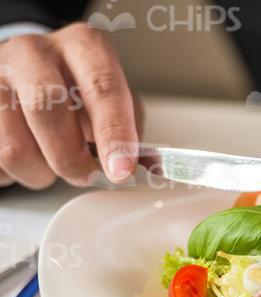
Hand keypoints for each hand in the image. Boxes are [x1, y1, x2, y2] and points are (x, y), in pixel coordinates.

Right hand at [0, 22, 139, 188]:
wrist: (26, 78)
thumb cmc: (78, 94)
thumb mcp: (111, 102)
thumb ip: (127, 129)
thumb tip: (133, 165)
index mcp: (82, 46)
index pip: (102, 87)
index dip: (114, 133)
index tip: (121, 170)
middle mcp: (35, 51)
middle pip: (48, 109)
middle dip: (72, 158)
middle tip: (86, 175)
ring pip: (16, 147)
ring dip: (41, 172)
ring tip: (51, 161)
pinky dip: (17, 172)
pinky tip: (29, 155)